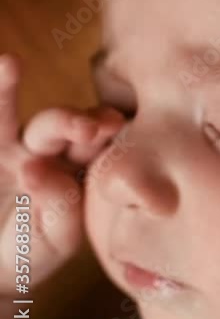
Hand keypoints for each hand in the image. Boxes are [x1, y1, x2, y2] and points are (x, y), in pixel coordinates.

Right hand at [0, 52, 125, 290]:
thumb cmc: (32, 252)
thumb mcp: (54, 239)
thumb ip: (58, 207)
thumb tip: (36, 169)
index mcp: (80, 167)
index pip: (96, 143)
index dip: (103, 130)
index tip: (110, 125)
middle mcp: (47, 150)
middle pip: (61, 125)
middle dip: (72, 120)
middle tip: (85, 127)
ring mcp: (7, 148)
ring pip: (8, 113)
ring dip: (7, 88)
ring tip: (9, 65)